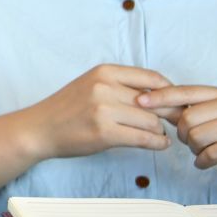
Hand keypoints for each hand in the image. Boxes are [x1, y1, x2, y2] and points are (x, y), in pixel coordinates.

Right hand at [22, 65, 174, 161]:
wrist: (39, 129)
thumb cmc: (68, 108)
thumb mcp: (92, 85)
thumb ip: (123, 86)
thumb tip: (164, 97)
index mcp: (105, 71)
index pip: (153, 78)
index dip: (171, 93)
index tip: (174, 104)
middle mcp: (105, 87)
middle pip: (157, 102)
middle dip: (170, 114)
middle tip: (176, 123)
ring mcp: (104, 110)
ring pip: (152, 121)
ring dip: (161, 131)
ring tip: (160, 136)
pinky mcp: (104, 133)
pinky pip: (144, 138)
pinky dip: (157, 143)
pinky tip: (159, 144)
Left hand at [140, 85, 216, 190]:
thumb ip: (190, 113)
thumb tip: (153, 105)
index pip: (185, 91)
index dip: (161, 97)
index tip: (139, 102)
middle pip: (187, 119)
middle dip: (183, 136)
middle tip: (194, 145)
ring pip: (197, 136)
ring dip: (195, 150)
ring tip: (206, 152)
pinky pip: (212, 153)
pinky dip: (204, 161)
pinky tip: (208, 163)